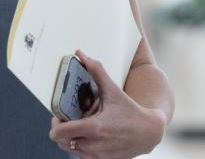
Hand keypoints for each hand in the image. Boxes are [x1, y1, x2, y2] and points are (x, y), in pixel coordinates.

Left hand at [49, 50, 166, 157]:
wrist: (149, 133)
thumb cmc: (131, 111)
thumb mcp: (113, 91)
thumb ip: (97, 71)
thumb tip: (82, 55)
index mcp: (95, 128)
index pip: (59, 132)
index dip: (55, 123)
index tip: (60, 115)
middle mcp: (94, 145)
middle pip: (61, 141)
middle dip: (61, 129)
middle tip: (69, 119)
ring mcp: (97, 156)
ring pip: (69, 149)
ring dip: (70, 138)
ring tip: (80, 126)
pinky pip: (80, 155)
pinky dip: (80, 145)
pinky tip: (89, 134)